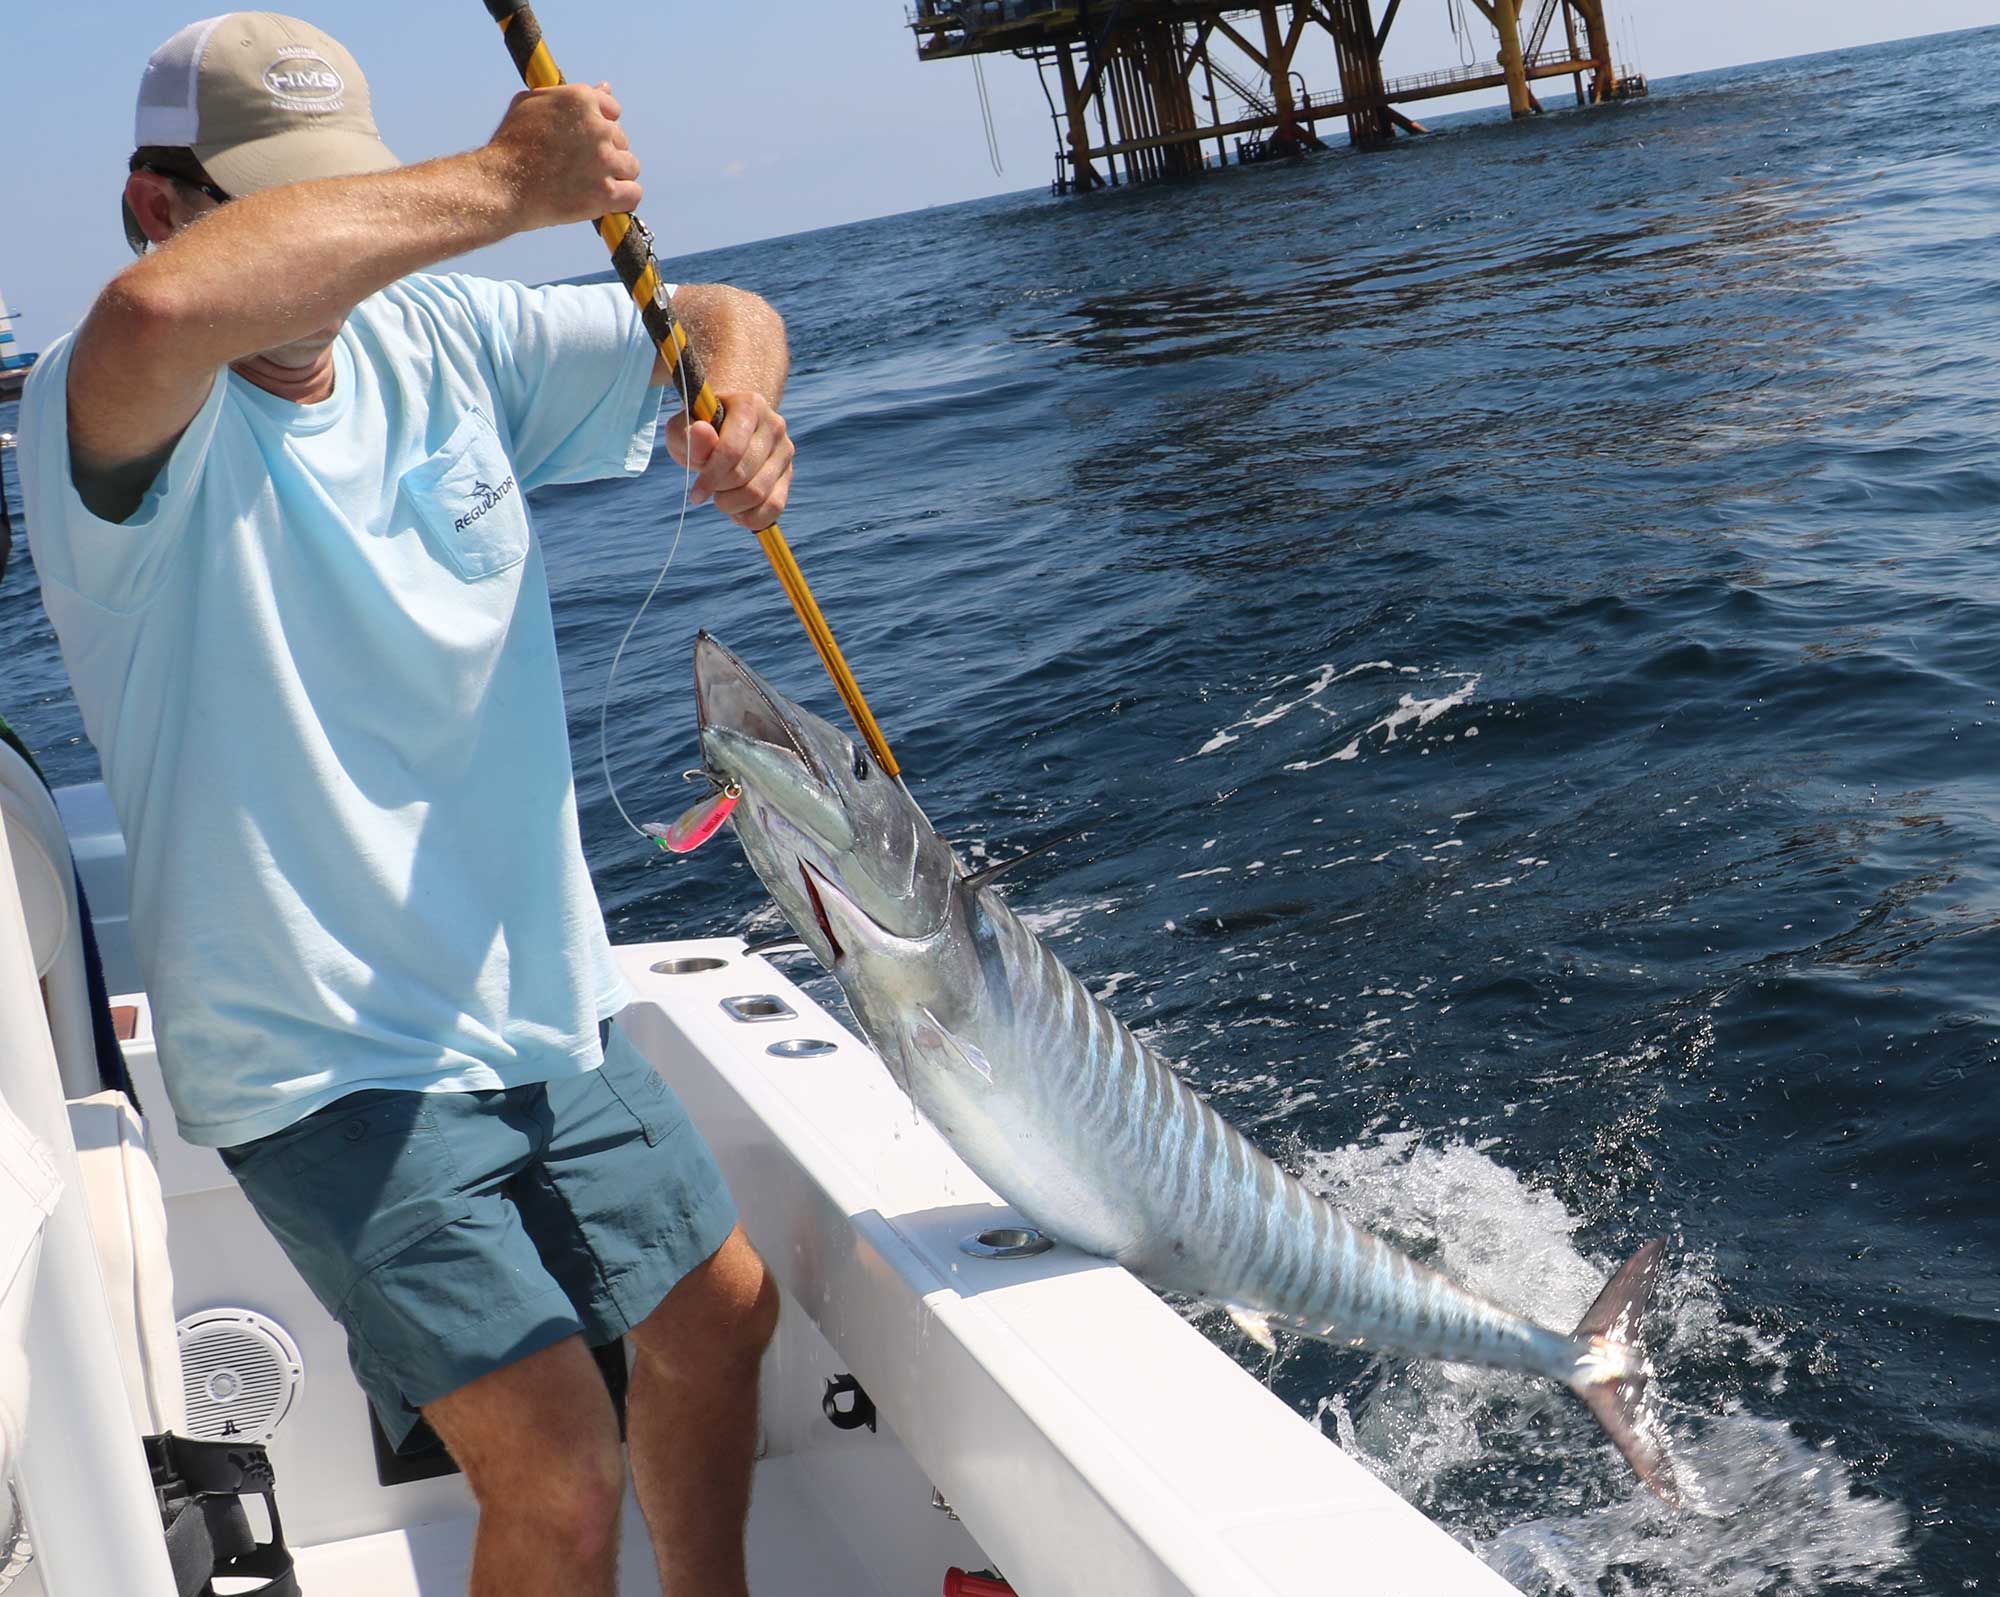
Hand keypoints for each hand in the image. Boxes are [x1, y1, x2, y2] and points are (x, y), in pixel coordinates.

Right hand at [484, 82, 640, 230]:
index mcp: (581, 99)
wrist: (501, 184)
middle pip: (621, 140)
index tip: (584, 142)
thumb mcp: (531, 104)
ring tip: (588, 184)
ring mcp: (604, 160)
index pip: (612, 110)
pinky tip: (605, 202)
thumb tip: (605, 87)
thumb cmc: (510, 144)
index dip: (599, 128)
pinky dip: (622, 200)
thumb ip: (569, 96)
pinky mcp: (606, 192)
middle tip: (577, 167)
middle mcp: (597, 127)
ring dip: (615, 176)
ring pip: (630, 166)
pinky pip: (633, 194)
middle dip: (604, 153)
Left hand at [664, 390, 793, 531]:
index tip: (695, 494)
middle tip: (707, 489)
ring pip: (759, 494)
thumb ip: (686, 434)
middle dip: (719, 490)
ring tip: (720, 498)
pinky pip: (775, 507)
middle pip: (744, 475)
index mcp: (749, 405)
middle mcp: (774, 425)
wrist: (727, 425)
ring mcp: (785, 451)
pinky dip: (751, 518)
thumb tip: (702, 433)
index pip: (732, 449)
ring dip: (732, 505)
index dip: (711, 477)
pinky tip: (736, 512)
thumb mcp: (682, 429)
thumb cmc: (700, 429)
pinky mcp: (788, 473)